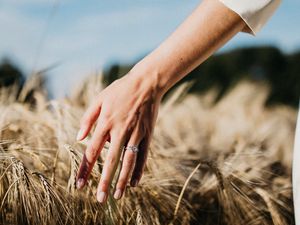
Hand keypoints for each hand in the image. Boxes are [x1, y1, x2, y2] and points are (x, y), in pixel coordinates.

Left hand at [76, 70, 161, 202]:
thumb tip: (78, 138)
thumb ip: (87, 119)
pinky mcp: (147, 134)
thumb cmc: (120, 90)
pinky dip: (139, 170)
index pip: (92, 151)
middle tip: (100, 199)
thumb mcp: (99, 99)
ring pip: (128, 161)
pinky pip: (143, 155)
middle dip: (104, 181)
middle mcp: (120, 130)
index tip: (79, 185)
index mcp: (105, 122)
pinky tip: (134, 182)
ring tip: (117, 196)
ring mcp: (135, 133)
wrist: (146, 83)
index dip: (85, 169)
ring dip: (122, 179)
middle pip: (111, 160)